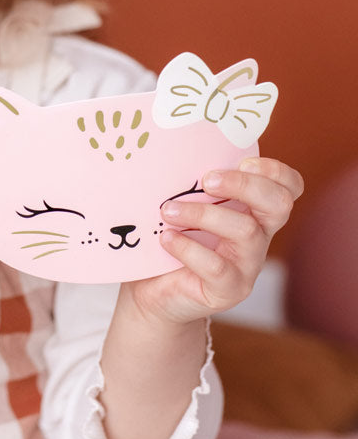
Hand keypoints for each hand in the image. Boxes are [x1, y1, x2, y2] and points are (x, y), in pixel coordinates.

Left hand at [129, 156, 303, 325]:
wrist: (150, 291)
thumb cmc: (166, 240)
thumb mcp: (179, 206)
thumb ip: (186, 184)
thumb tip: (162, 148)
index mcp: (252, 211)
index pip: (288, 187)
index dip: (275, 171)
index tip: (242, 160)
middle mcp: (258, 236)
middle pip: (278, 204)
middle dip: (244, 185)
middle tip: (206, 180)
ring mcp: (246, 265)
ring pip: (245, 231)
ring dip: (203, 214)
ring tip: (167, 211)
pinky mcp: (228, 289)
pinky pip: (216, 266)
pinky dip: (188, 248)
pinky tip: (166, 239)